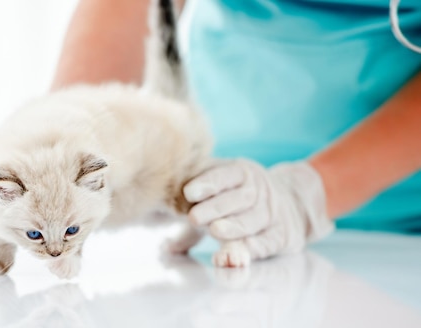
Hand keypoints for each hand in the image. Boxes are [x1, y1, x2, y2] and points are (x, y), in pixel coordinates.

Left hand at [184, 159, 333, 266]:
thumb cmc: (241, 201)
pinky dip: (253, 246)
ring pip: (254, 219)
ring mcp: (274, 212)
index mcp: (243, 173)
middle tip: (194, 217)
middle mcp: (261, 190)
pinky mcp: (283, 235)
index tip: (188, 193)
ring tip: (215, 231)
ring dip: (234, 226)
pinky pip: (268, 240)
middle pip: (239, 198)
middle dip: (215, 207)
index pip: (225, 175)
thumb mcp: (219, 197)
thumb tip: (165, 247)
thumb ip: (193, 214)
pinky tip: (238, 252)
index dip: (207, 183)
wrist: (294, 203)